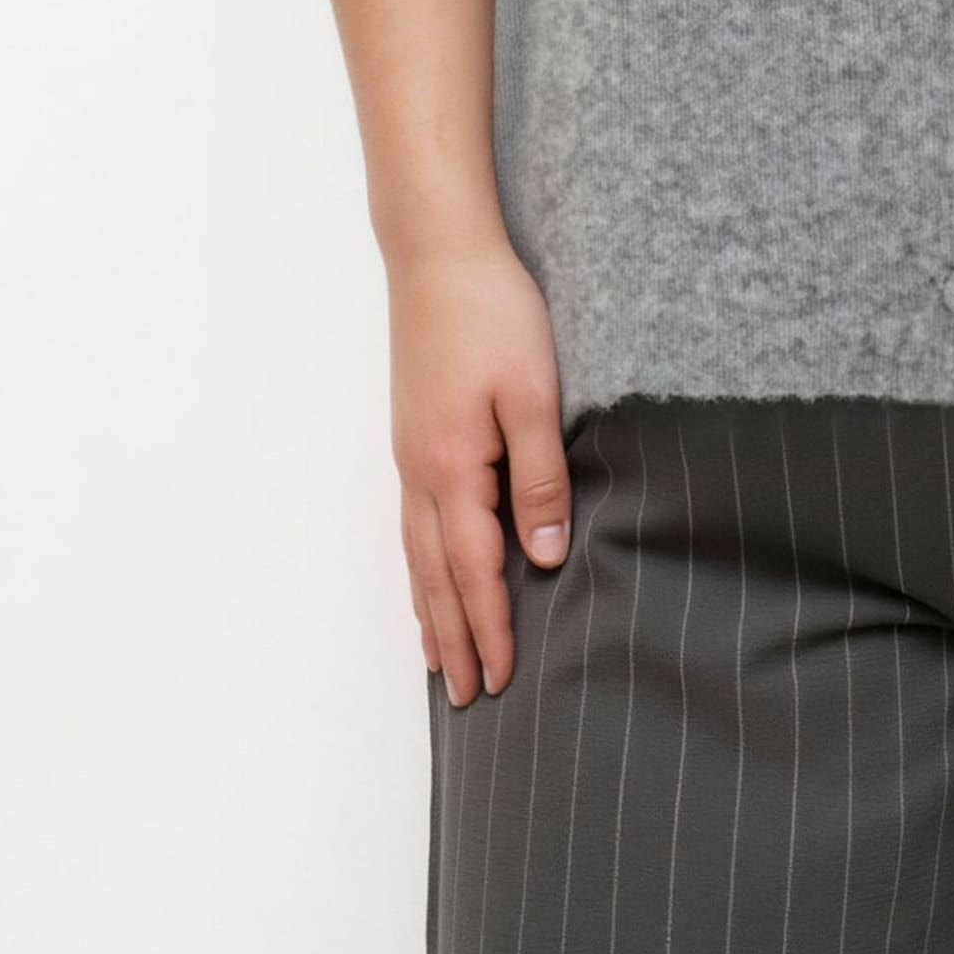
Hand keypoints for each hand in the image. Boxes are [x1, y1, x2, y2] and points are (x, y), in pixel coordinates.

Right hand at [387, 237, 570, 705]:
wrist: (438, 255)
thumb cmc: (493, 314)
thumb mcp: (534, 392)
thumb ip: (539, 475)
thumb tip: (544, 555)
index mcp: (453, 468)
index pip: (473, 570)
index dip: (489, 626)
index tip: (500, 678)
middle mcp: (420, 473)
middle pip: (435, 576)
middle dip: (453, 638)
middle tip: (466, 698)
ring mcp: (409, 455)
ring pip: (416, 554)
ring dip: (430, 611)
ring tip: (438, 661)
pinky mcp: (412, 436)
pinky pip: (412, 523)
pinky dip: (418, 566)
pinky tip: (426, 575)